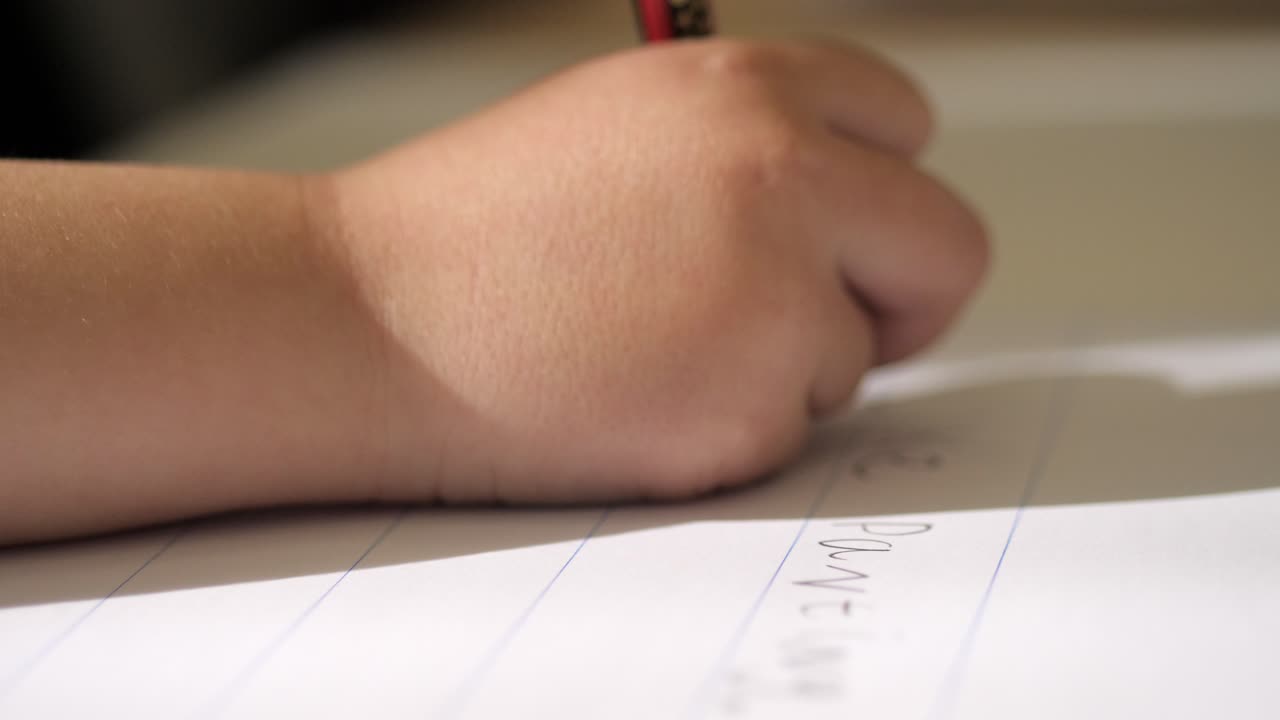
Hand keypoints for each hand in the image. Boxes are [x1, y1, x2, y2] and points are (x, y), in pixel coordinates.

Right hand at [321, 39, 987, 503]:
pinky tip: (627, 400)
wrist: (363, 320)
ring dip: (779, 366)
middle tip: (816, 322)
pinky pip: (790, 432)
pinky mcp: (745, 408)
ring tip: (645, 350)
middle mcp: (782, 173)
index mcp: (746, 86)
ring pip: (856, 355)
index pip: (908, 122)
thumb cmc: (475, 230)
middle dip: (899, 296)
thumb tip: (857, 212)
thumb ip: (752, 151)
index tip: (854, 235)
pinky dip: (726, 430)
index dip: (881, 188)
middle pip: (945, 247)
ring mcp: (773, 294)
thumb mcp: (625, 130)